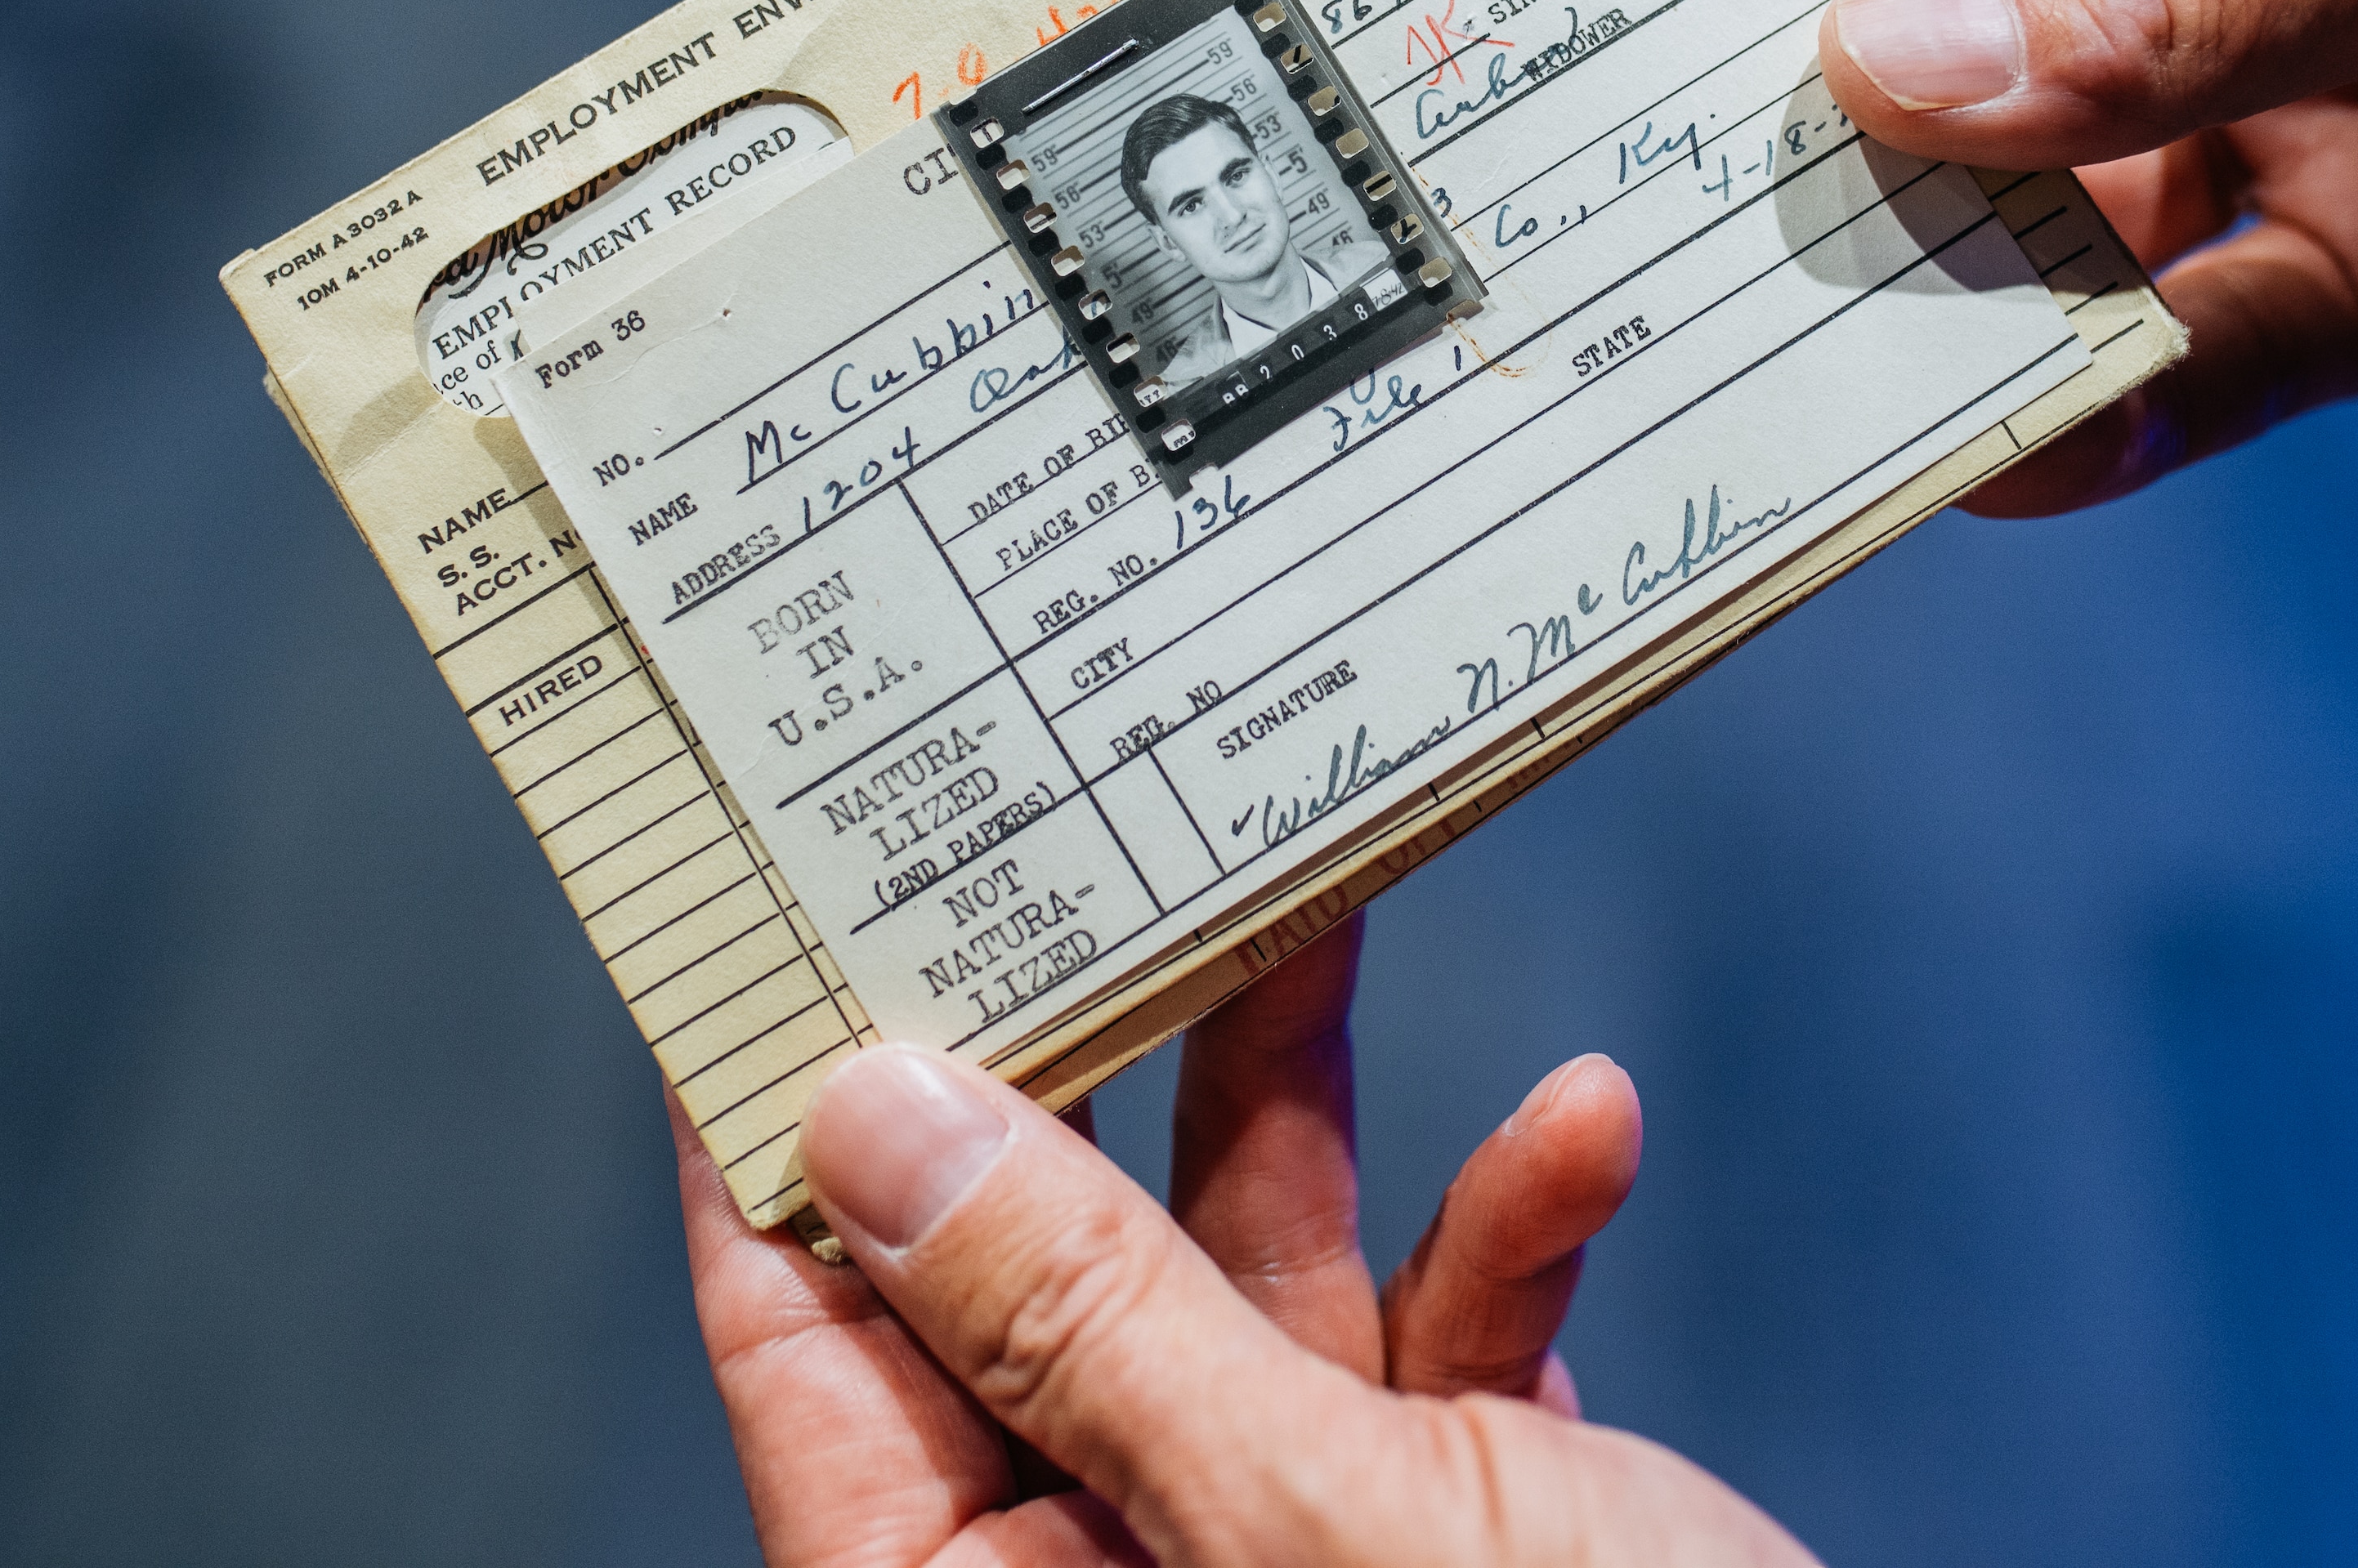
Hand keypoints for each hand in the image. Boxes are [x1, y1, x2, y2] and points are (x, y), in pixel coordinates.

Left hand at [681, 916, 1813, 1565]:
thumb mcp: (1307, 1518)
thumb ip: (1091, 1323)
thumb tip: (877, 1125)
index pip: (811, 1354)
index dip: (780, 1143)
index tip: (775, 926)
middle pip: (1029, 1283)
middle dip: (1083, 1070)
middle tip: (1063, 859)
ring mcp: (1276, 1558)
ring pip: (1238, 1280)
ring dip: (1308, 1107)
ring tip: (1332, 907)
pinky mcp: (1443, 1532)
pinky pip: (1428, 1344)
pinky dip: (1502, 1233)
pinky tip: (1582, 1128)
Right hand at [1799, 0, 2357, 509]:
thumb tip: (1886, 61)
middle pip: (1939, 10)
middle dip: (1815, 111)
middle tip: (1643, 224)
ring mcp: (2275, 107)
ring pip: (2033, 208)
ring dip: (1931, 288)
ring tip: (1792, 374)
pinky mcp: (2354, 287)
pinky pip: (2173, 359)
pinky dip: (2089, 416)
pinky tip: (1999, 465)